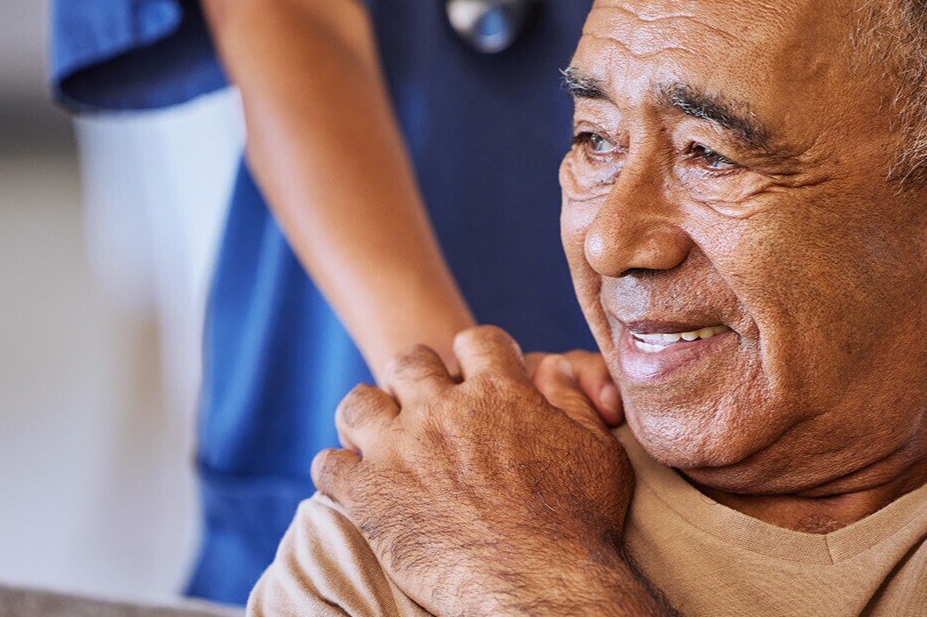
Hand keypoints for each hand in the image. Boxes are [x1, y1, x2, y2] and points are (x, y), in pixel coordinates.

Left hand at [313, 326, 663, 615]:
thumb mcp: (597, 451)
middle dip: (416, 378)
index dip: (477, 355)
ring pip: (359, 402)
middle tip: (424, 407)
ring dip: (368, 415)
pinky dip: (337, 470)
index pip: (477, 341)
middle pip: (411, 362)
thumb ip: (573, 402)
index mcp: (500, 392)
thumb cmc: (580, 526)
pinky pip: (329, 464)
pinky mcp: (369, 492)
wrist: (541, 586)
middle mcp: (444, 409)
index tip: (476, 376)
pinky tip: (352, 483)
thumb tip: (554, 370)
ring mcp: (401, 448)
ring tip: (378, 438)